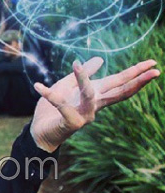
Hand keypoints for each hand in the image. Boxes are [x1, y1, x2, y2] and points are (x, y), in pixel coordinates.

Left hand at [31, 58, 159, 151]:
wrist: (39, 132)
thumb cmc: (52, 110)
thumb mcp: (67, 87)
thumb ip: (82, 75)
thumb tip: (100, 60)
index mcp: (96, 96)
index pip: (119, 83)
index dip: (136, 74)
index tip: (153, 63)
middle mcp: (94, 106)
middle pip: (119, 92)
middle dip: (136, 80)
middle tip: (155, 70)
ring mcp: (84, 116)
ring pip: (89, 94)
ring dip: (82, 79)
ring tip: (76, 64)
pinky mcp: (70, 122)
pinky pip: (60, 104)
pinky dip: (48, 94)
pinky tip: (38, 86)